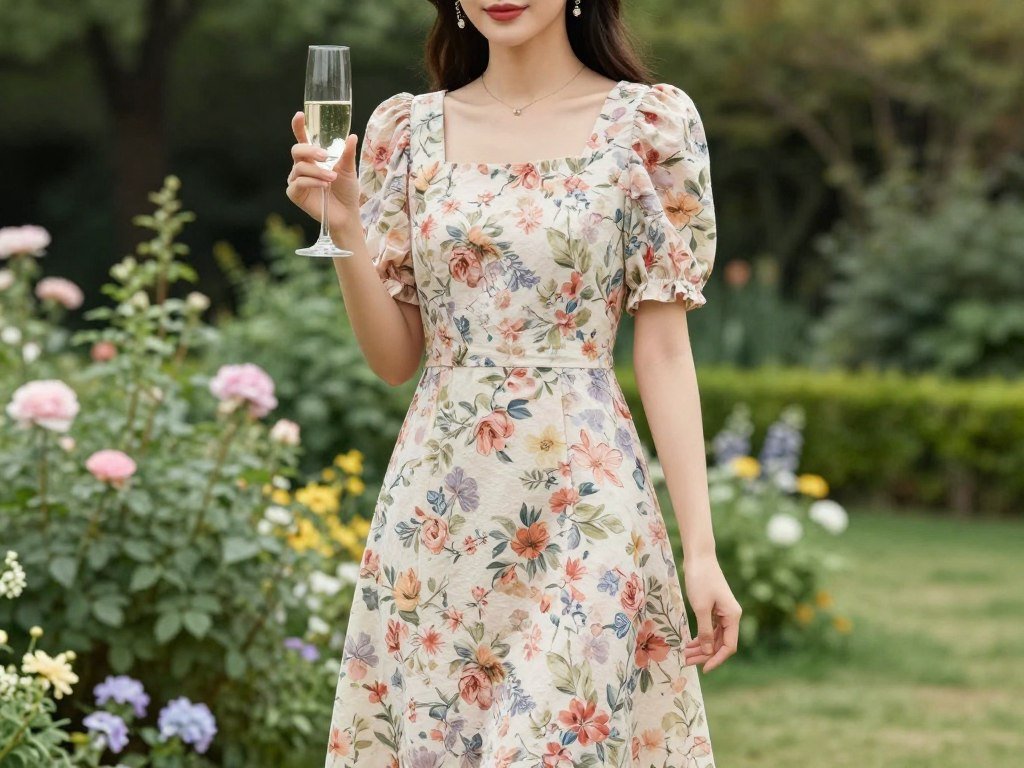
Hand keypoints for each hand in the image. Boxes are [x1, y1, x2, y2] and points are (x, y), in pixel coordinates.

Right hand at [286, 111, 360, 233]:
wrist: (347, 213)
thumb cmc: (346, 191)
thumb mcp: (348, 169)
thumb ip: (347, 153)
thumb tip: (352, 136)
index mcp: (313, 158)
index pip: (303, 139)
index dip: (299, 127)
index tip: (299, 115)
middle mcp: (302, 166)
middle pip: (297, 150)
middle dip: (310, 151)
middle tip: (325, 156)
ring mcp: (296, 180)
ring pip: (299, 168)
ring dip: (317, 172)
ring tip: (332, 179)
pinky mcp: (295, 193)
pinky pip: (298, 182)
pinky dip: (312, 182)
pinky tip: (323, 186)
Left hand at [682, 553, 741, 672]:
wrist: (699, 557)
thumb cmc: (700, 579)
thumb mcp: (701, 607)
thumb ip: (705, 631)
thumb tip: (707, 652)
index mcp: (733, 616)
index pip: (729, 646)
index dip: (717, 659)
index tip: (703, 669)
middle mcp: (731, 616)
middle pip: (721, 643)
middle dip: (705, 654)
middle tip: (687, 662)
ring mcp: (723, 612)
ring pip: (715, 636)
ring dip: (701, 647)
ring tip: (685, 654)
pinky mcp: (715, 608)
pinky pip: (710, 628)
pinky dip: (701, 636)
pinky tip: (690, 642)